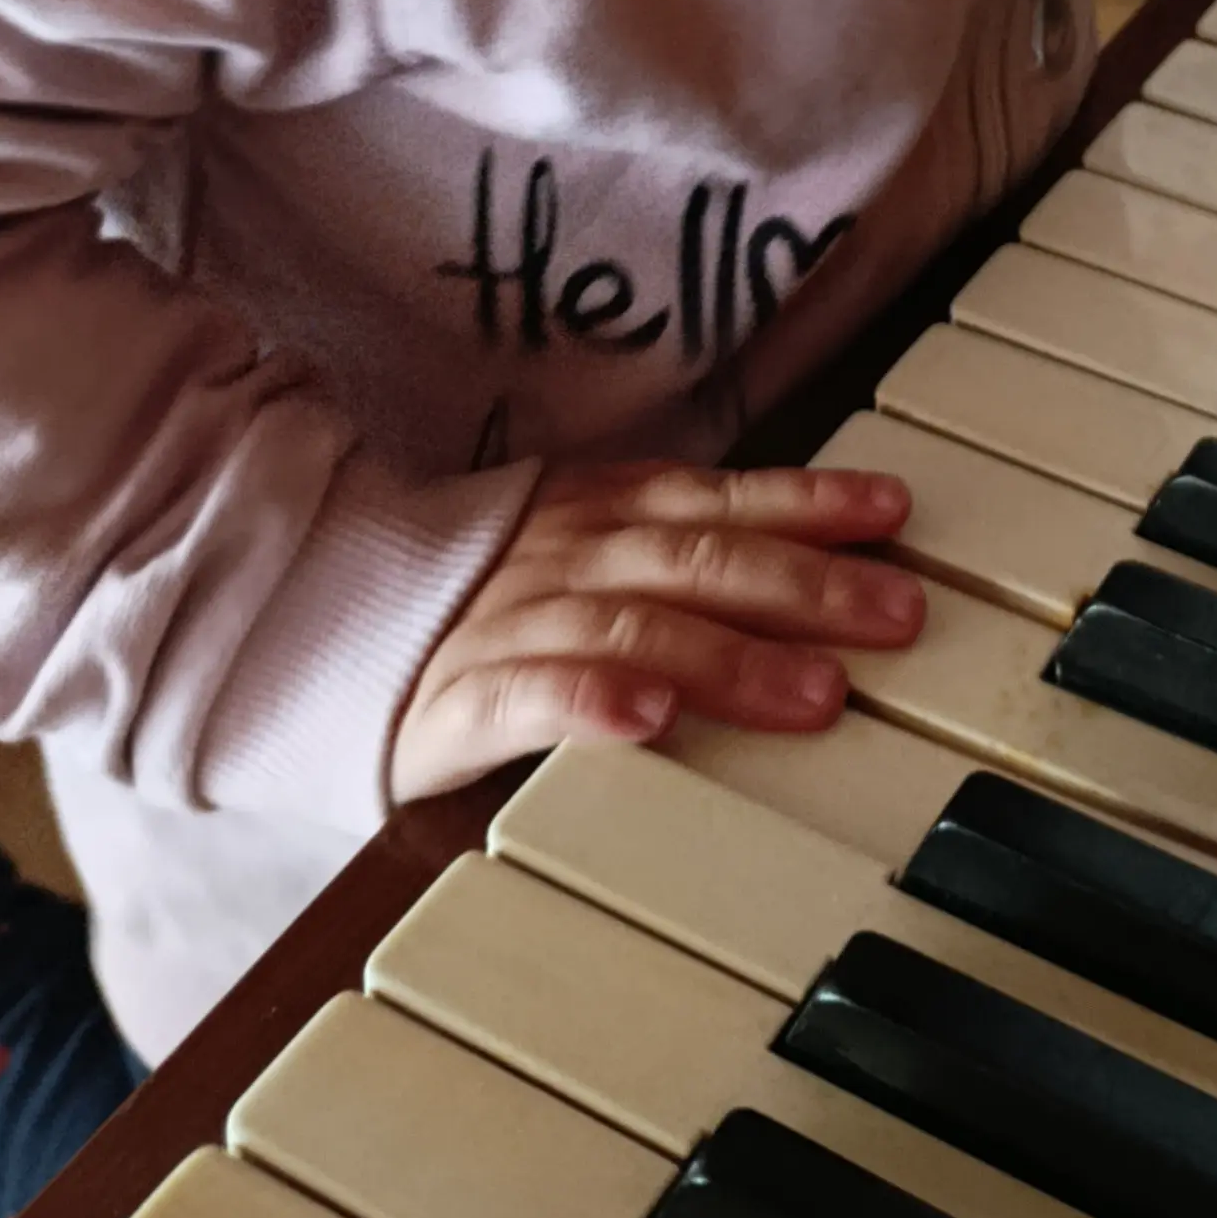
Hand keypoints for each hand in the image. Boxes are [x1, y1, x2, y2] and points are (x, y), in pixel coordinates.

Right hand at [390, 461, 922, 798]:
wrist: (320, 629)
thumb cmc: (481, 599)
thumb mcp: (583, 550)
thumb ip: (679, 551)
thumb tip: (816, 556)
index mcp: (598, 513)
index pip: (719, 498)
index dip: (807, 499)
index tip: (892, 511)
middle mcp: (566, 556)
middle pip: (699, 562)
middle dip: (806, 584)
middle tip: (896, 615)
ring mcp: (511, 623)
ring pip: (634, 627)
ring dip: (731, 657)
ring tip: (816, 691)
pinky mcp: (455, 701)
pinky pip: (528, 697)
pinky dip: (590, 700)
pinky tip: (647, 719)